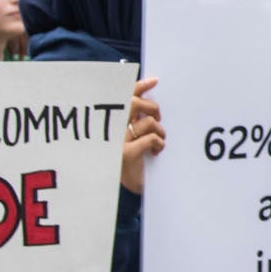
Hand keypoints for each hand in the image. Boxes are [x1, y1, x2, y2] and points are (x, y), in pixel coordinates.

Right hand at [119, 79, 163, 194]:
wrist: (123, 190)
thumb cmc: (128, 162)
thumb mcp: (130, 138)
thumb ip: (135, 120)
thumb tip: (148, 100)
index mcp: (112, 123)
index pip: (123, 96)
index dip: (139, 86)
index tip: (155, 81)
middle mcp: (111, 129)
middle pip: (134, 103)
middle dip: (152, 108)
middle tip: (159, 119)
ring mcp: (117, 141)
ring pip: (148, 122)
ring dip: (159, 131)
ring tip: (158, 141)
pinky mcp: (126, 153)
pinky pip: (151, 138)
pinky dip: (158, 143)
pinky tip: (156, 151)